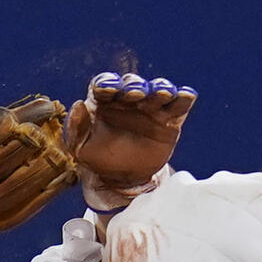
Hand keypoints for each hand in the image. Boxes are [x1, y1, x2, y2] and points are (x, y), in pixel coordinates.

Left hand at [65, 73, 195, 205]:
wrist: (123, 178)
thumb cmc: (98, 158)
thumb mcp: (80, 148)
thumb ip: (75, 128)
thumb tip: (79, 105)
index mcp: (103, 101)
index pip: (105, 83)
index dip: (107, 83)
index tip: (109, 88)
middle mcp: (128, 99)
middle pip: (133, 83)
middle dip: (135, 86)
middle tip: (137, 93)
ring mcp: (151, 108)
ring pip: (157, 90)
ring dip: (161, 87)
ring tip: (162, 93)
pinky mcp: (170, 121)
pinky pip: (179, 106)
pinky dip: (184, 97)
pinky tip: (186, 94)